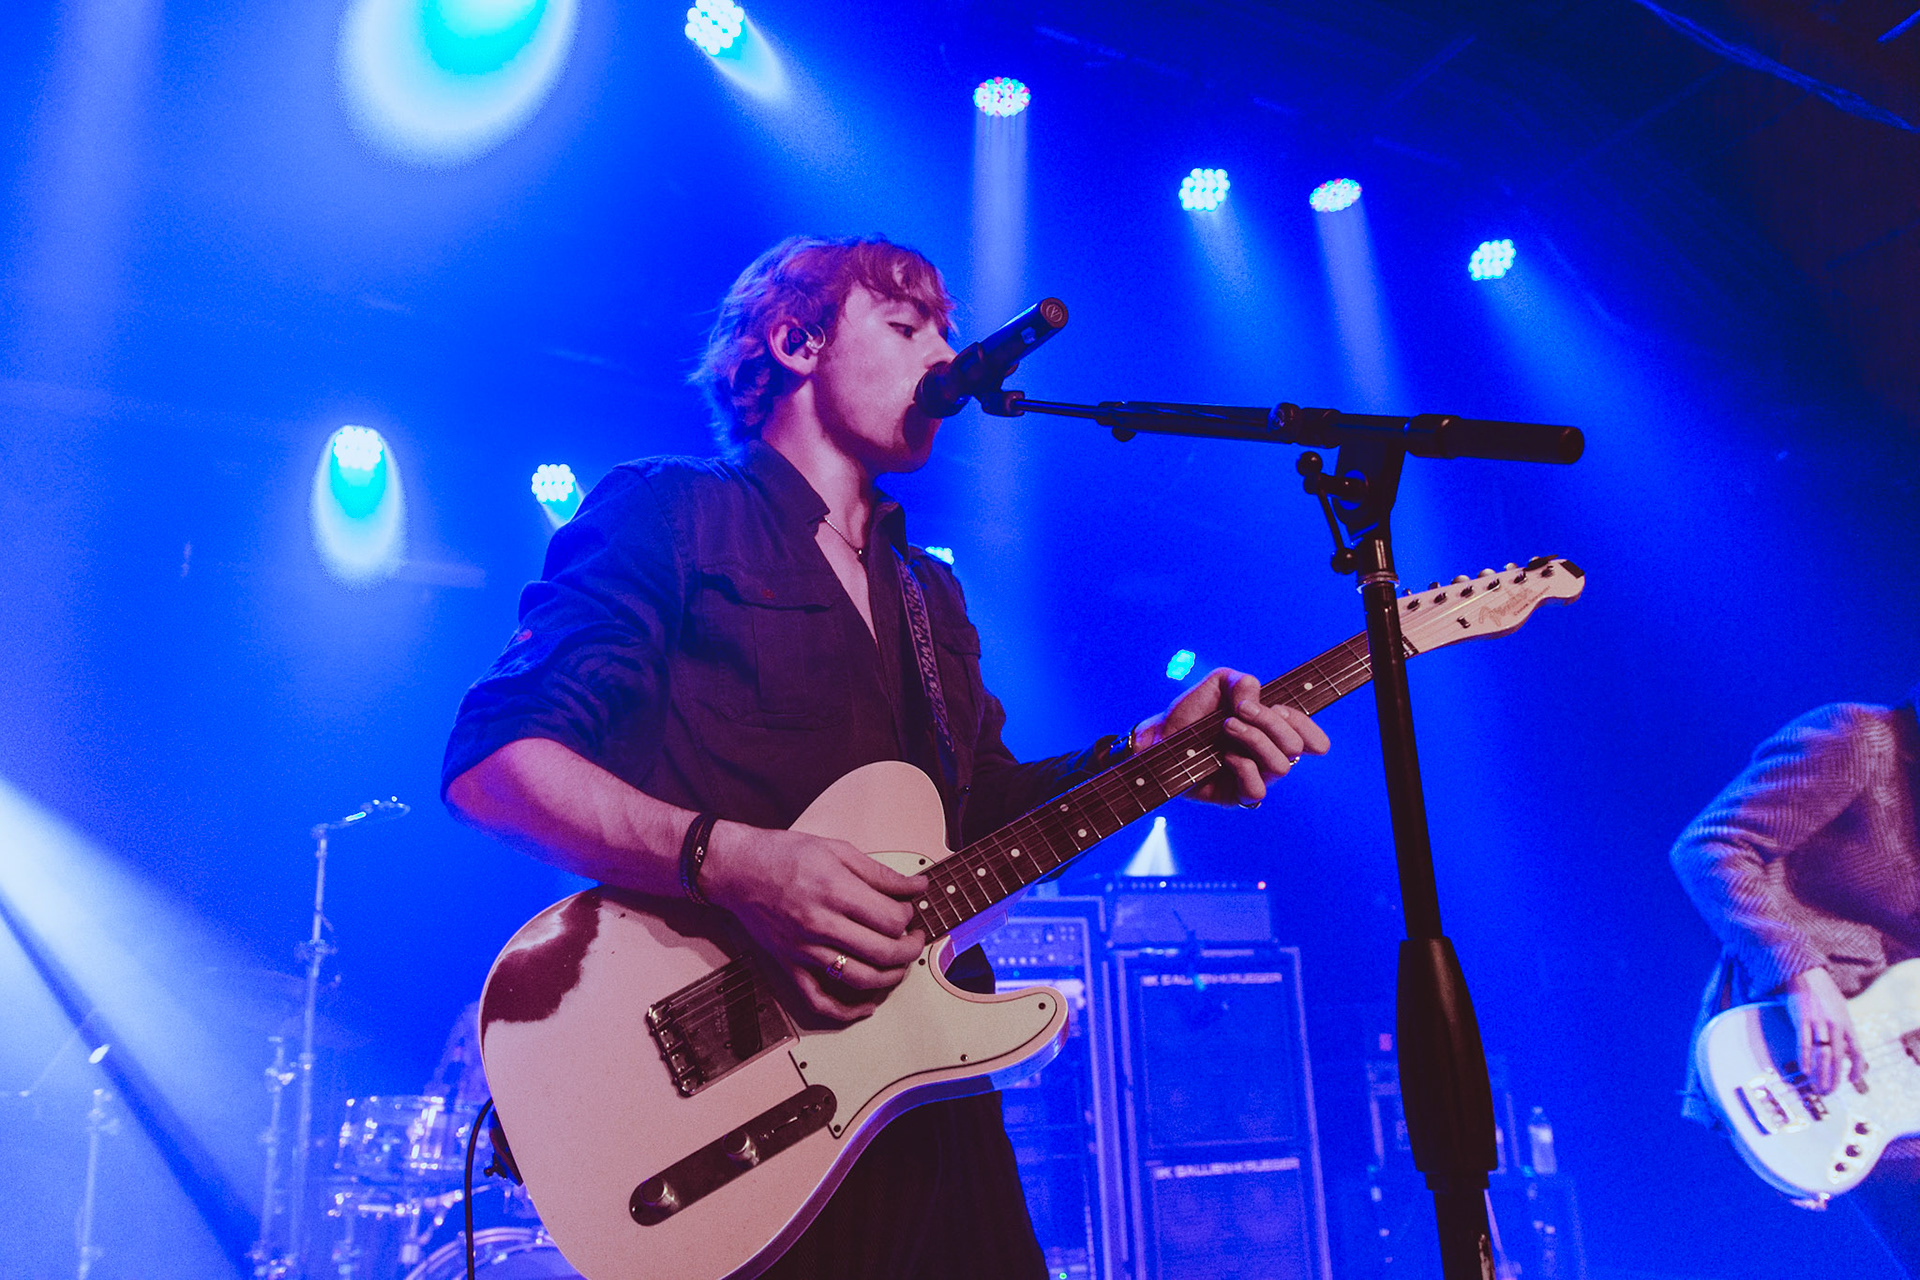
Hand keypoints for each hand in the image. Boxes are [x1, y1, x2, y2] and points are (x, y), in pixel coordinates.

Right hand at [699, 822, 928, 1022]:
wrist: (736, 869)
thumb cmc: (783, 855)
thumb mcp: (837, 849)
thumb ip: (880, 873)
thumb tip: (916, 887)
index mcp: (835, 891)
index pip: (891, 919)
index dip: (908, 917)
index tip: (907, 910)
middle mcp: (821, 924)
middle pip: (883, 952)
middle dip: (910, 949)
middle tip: (915, 939)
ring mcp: (804, 950)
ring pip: (859, 979)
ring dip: (890, 978)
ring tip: (899, 965)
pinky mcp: (789, 965)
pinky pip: (819, 1000)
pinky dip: (847, 1011)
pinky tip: (867, 1006)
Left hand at [1134, 668, 1330, 808]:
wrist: (1160, 733)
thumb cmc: (1192, 711)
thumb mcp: (1220, 683)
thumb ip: (1244, 683)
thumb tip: (1256, 702)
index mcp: (1271, 731)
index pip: (1308, 735)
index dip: (1304, 724)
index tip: (1279, 708)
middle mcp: (1267, 755)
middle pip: (1295, 746)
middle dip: (1270, 723)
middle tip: (1240, 711)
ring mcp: (1254, 776)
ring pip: (1281, 766)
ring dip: (1255, 739)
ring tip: (1227, 726)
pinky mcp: (1235, 795)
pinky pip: (1257, 790)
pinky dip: (1243, 767)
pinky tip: (1224, 755)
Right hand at [1783, 966, 1865, 1094]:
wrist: (1806, 973)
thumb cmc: (1824, 992)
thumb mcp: (1841, 1009)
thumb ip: (1844, 1029)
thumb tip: (1847, 1049)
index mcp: (1847, 1023)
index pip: (1857, 1052)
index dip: (1856, 1069)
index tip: (1851, 1081)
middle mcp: (1835, 1025)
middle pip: (1838, 1058)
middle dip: (1835, 1078)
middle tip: (1830, 1091)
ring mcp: (1818, 1023)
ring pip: (1821, 1054)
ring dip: (1820, 1074)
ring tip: (1817, 1087)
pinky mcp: (1801, 1020)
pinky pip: (1803, 1043)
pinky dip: (1804, 1059)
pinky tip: (1805, 1071)